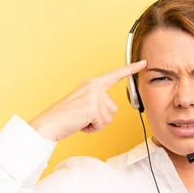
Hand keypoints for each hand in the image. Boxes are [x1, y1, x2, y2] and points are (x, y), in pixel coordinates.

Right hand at [28, 60, 146, 141]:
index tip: (144, 63)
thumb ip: (97, 102)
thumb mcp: (82, 104)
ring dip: (96, 124)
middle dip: (101, 118)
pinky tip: (80, 124)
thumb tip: (110, 110)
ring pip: (109, 118)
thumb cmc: (64, 117)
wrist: (49, 124)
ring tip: (81, 120)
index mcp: (92, 84)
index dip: (130, 69)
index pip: (114, 75)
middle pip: (114, 109)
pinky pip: (102, 125)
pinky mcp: (93, 107)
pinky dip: (92, 129)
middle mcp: (94, 87)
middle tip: (83, 117)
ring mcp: (94, 96)